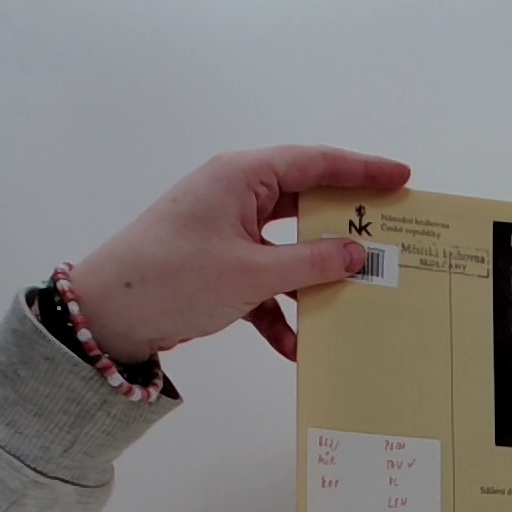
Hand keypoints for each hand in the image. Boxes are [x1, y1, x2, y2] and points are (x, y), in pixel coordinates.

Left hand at [67, 145, 410, 363]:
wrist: (107, 316)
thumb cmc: (173, 278)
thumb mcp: (251, 274)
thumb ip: (310, 263)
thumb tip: (358, 253)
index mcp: (242, 178)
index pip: (315, 163)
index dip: (363, 170)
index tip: (403, 178)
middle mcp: (237, 198)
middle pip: (306, 206)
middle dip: (346, 229)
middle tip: (390, 239)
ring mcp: (229, 235)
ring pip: (289, 251)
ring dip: (314, 281)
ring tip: (356, 299)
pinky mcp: (221, 269)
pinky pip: (265, 286)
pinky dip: (280, 314)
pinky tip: (297, 348)